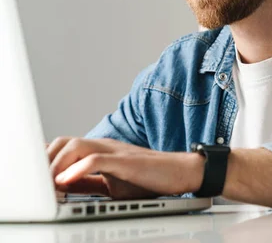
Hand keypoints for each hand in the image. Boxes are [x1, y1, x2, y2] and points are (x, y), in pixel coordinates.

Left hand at [46, 137, 203, 199]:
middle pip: (65, 141)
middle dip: (45, 159)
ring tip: (48, 184)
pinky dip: (77, 170)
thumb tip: (61, 186)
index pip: (64, 146)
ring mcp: (116, 152)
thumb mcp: (114, 183)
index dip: (44, 157)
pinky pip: (96, 160)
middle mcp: (105, 146)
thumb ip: (89, 182)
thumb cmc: (152, 179)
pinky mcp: (127, 160)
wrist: (182, 173)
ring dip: (57, 165)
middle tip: (37, 181)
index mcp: (101, 151)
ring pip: (76, 146)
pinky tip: (65, 182)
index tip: (32, 173)